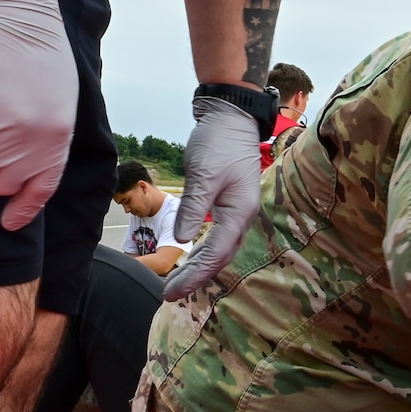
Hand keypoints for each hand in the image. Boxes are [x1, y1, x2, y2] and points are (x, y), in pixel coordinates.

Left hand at [161, 95, 262, 300]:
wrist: (231, 117)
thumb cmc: (219, 142)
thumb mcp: (204, 174)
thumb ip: (194, 207)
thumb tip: (181, 239)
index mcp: (239, 212)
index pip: (215, 253)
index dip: (194, 275)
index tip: (171, 291)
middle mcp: (241, 216)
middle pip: (219, 256)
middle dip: (195, 276)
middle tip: (168, 294)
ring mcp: (236, 211)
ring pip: (218, 248)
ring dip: (198, 267)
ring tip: (176, 282)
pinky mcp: (228, 205)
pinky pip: (216, 237)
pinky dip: (202, 251)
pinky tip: (189, 257)